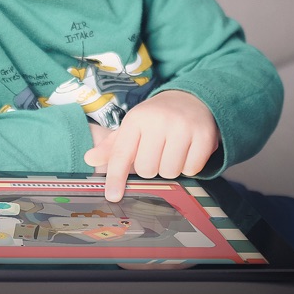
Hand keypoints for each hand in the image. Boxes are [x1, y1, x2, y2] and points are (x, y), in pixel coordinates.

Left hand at [84, 90, 219, 201]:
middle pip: (147, 169)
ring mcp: (182, 127)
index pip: (122, 153)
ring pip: (170, 172)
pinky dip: (190, 167)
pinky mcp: (204, 135)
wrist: (192, 98)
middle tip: (157, 153)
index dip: (116, 177)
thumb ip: (114, 145)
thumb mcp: (134, 125)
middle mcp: (158, 120)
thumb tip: (89, 159)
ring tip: (173, 150)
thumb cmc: (157, 117)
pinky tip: (188, 150)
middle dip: (151, 168)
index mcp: (137, 118)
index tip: (112, 196)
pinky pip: (192, 169)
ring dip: (171, 168)